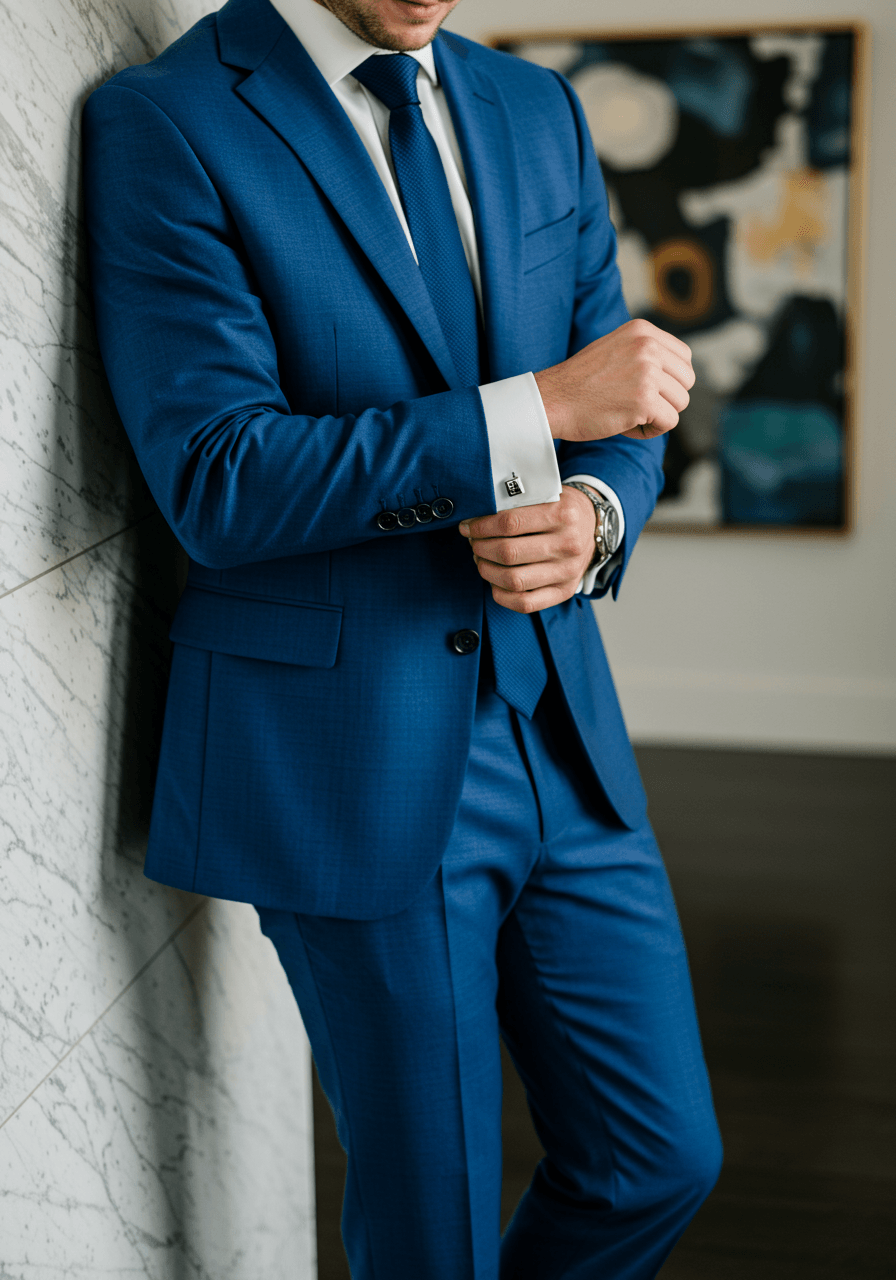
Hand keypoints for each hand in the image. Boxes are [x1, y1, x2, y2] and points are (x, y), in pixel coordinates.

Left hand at [458, 487, 595, 613]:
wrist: (593, 525)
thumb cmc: (561, 509)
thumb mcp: (546, 495)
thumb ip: (517, 504)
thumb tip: (476, 518)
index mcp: (562, 514)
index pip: (510, 523)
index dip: (481, 527)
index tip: (468, 527)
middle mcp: (568, 545)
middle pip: (508, 553)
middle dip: (481, 548)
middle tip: (473, 543)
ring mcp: (567, 571)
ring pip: (514, 580)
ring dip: (487, 571)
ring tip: (481, 560)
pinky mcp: (564, 591)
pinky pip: (525, 603)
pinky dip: (501, 595)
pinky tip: (494, 581)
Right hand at [533, 318, 693, 442]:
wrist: (551, 400)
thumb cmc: (579, 382)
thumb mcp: (614, 349)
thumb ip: (644, 352)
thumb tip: (676, 371)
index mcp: (642, 331)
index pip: (684, 357)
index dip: (670, 380)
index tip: (647, 390)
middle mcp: (648, 346)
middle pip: (687, 381)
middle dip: (667, 399)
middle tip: (638, 405)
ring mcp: (647, 372)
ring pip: (681, 403)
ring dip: (658, 416)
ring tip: (630, 414)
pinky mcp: (644, 400)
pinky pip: (669, 422)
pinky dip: (651, 430)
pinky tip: (628, 426)